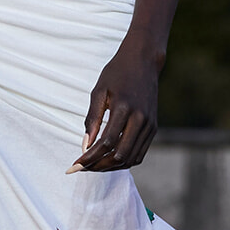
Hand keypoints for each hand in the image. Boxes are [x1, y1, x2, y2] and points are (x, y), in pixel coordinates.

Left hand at [70, 37, 161, 172]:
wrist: (143, 61)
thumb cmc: (116, 73)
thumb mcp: (99, 91)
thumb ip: (92, 119)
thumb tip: (85, 146)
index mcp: (124, 108)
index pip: (105, 143)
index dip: (89, 157)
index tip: (75, 164)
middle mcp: (140, 119)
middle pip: (119, 155)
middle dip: (98, 166)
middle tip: (82, 168)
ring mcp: (150, 125)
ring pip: (131, 158)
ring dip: (111, 167)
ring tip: (94, 166)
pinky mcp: (154, 127)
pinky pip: (140, 153)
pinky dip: (124, 162)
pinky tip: (109, 160)